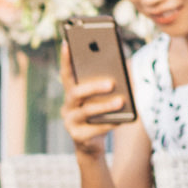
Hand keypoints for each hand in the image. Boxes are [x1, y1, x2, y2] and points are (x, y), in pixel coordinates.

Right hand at [59, 42, 125, 156]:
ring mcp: (70, 121)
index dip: (65, 59)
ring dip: (104, 106)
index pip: (66, 73)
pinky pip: (93, 130)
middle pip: (76, 92)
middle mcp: (67, 105)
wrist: (92, 143)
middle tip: (112, 83)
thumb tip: (122, 75)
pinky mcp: (77, 137)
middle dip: (93, 86)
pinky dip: (108, 124)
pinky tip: (121, 120)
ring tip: (121, 101)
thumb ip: (108, 85)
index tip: (67, 43)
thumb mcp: (103, 98)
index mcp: (72, 92)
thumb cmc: (100, 115)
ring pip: (85, 112)